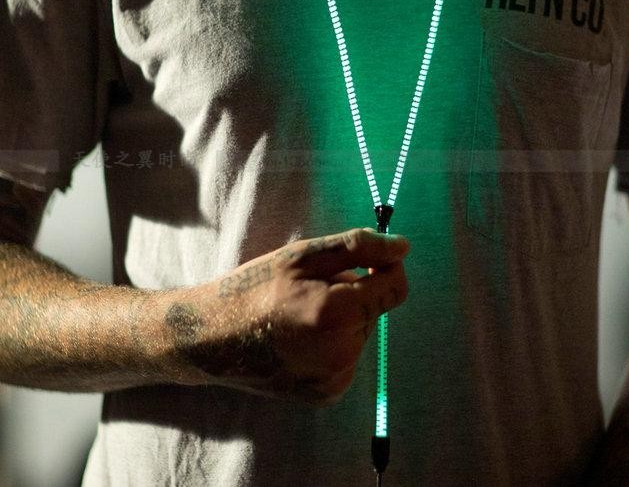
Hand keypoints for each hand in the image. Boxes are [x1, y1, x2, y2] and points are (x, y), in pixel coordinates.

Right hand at [164, 228, 409, 405]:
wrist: (214, 338)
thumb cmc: (257, 287)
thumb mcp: (303, 255)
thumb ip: (358, 247)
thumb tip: (403, 248)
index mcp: (338, 312)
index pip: (396, 286)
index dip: (383, 267)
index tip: (360, 261)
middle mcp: (342, 352)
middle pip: (376, 308)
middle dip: (354, 293)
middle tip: (310, 290)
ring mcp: (335, 378)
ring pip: (362, 332)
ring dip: (343, 319)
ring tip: (301, 315)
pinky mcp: (327, 394)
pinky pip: (348, 356)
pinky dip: (333, 343)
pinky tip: (301, 339)